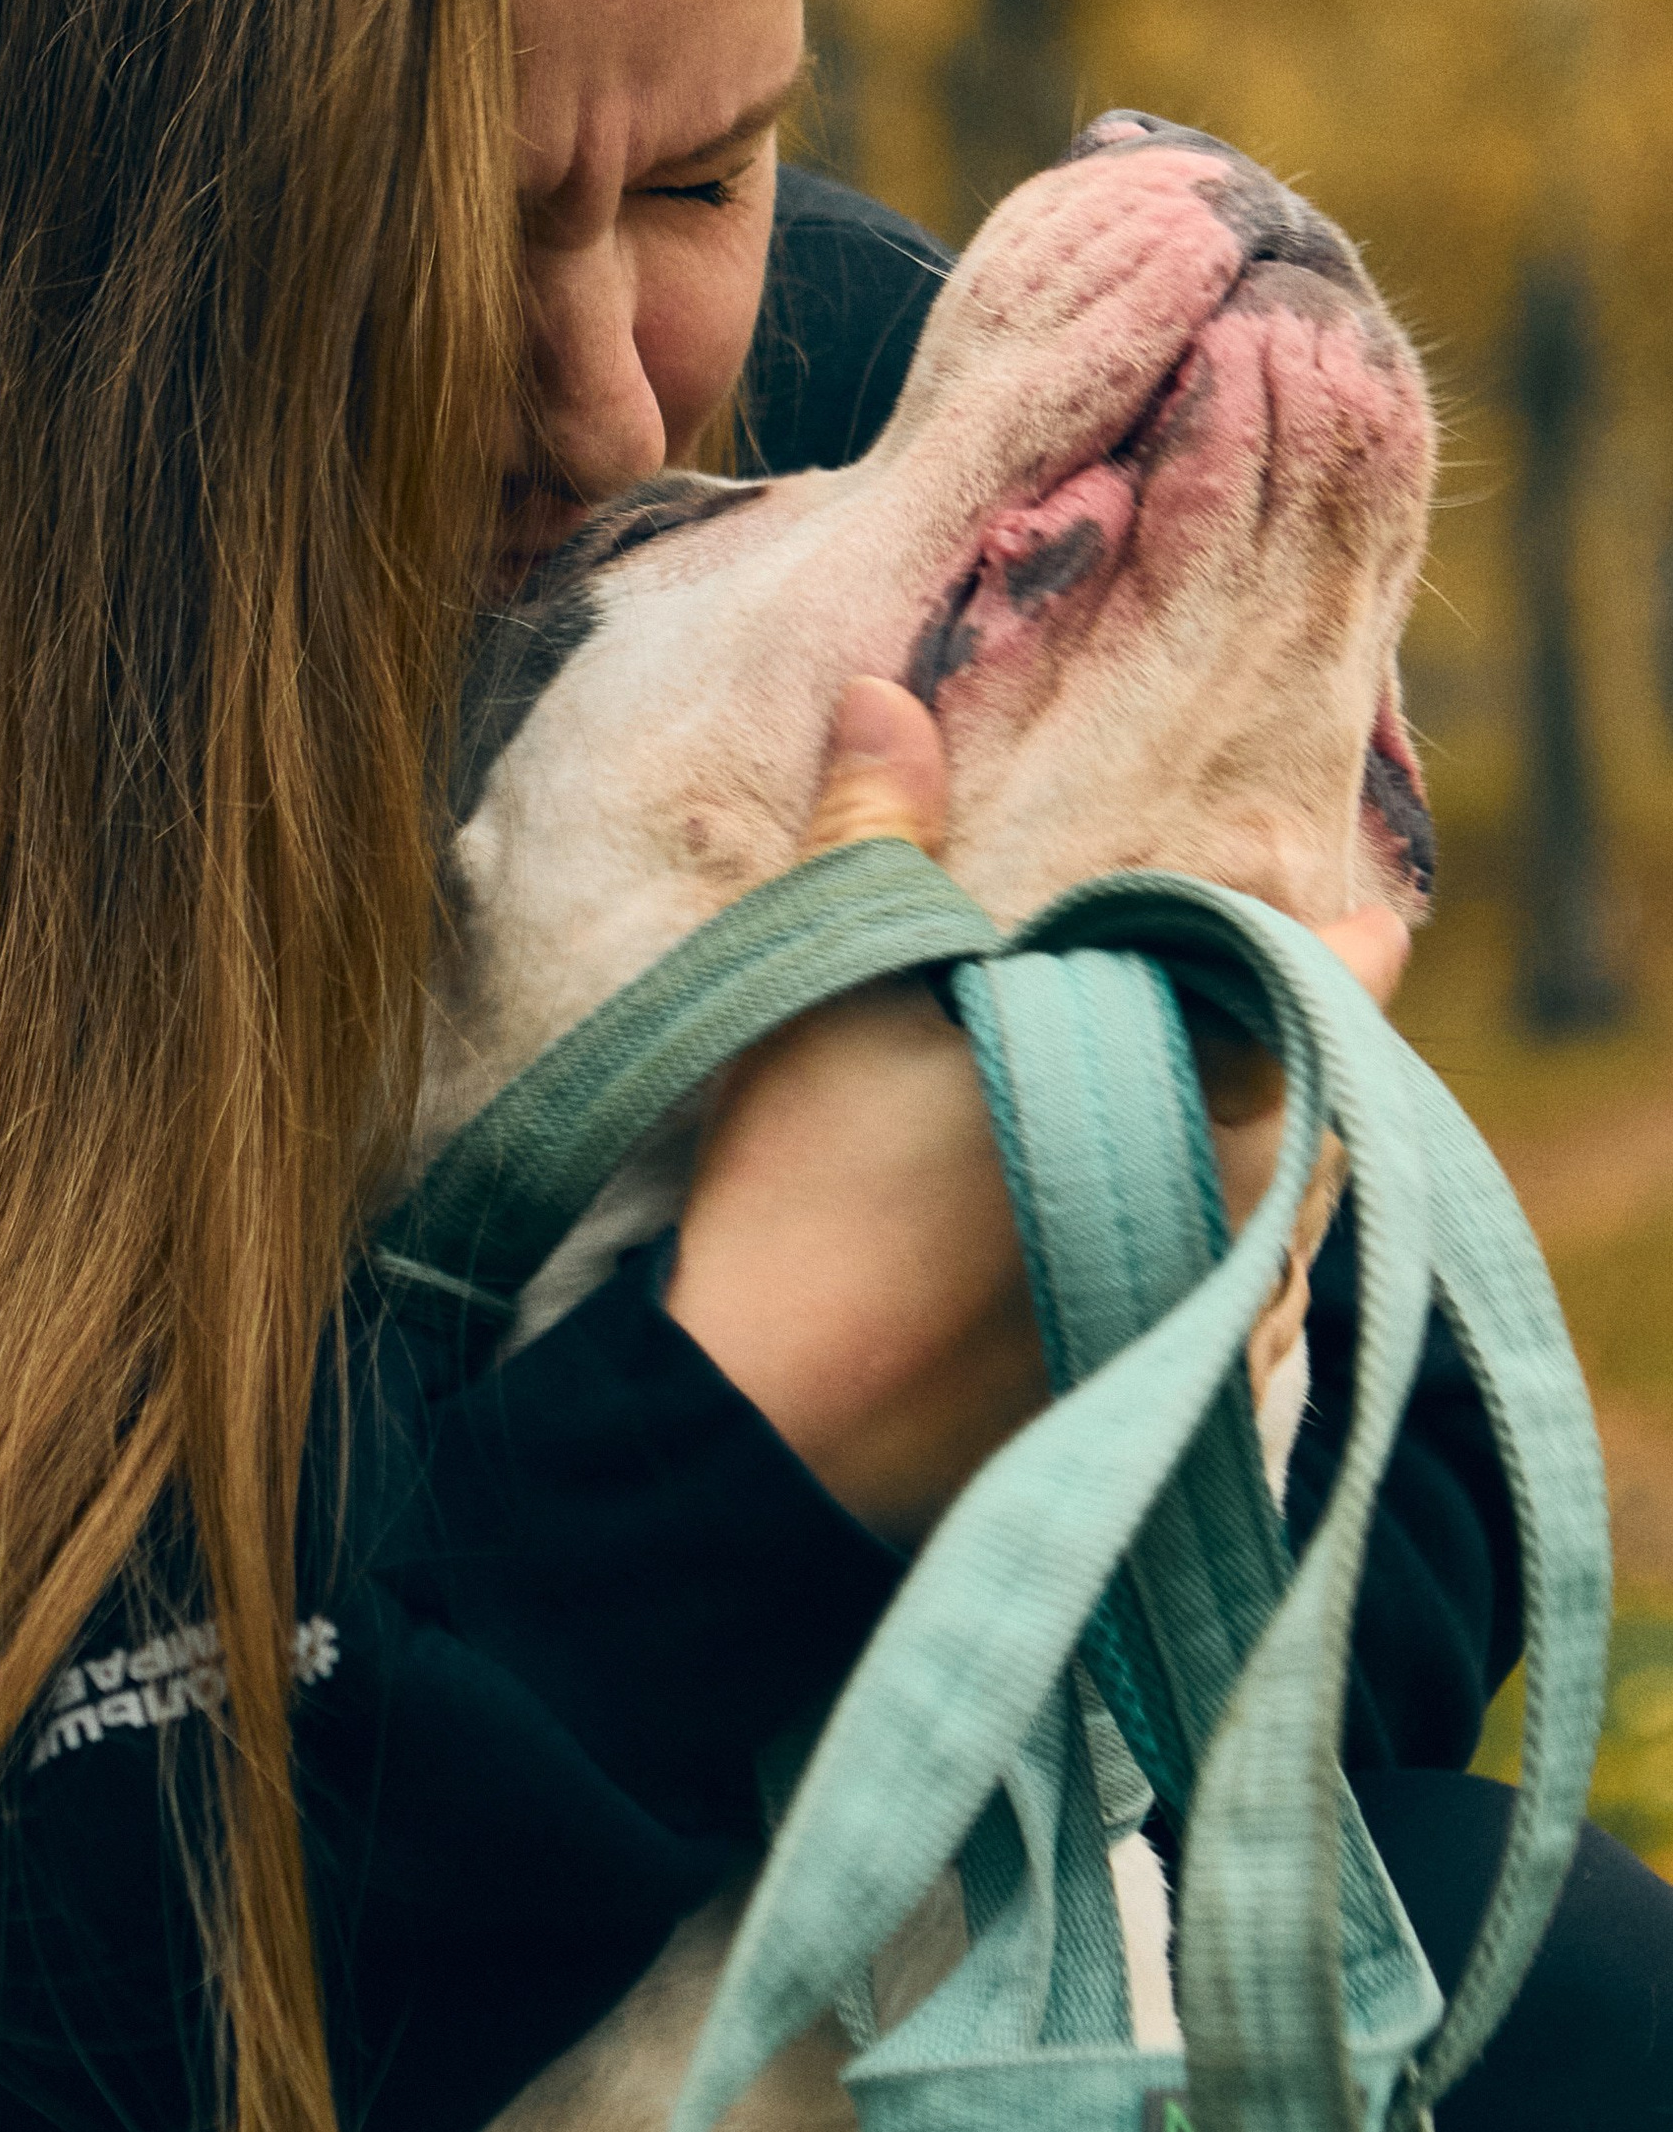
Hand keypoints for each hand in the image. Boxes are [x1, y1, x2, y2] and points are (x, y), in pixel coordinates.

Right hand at [662, 680, 1407, 1548]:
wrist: (771, 1435)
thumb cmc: (815, 1195)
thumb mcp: (837, 986)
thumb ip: (878, 834)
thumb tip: (884, 696)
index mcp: (1201, 1072)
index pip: (1328, 975)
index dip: (1336, 940)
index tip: (1360, 918)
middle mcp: (1247, 1199)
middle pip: (1322, 1103)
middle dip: (1284, 1056)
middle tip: (1250, 1019)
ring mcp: (1219, 1320)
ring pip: (1286, 1221)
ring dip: (1253, 1170)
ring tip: (1197, 1137)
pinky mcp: (1176, 1413)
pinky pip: (1240, 1326)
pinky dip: (1210, 1278)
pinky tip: (1140, 1260)